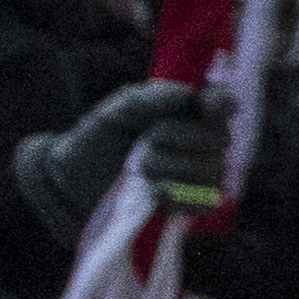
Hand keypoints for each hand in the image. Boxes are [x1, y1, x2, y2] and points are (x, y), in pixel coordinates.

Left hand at [12, 82, 211, 232]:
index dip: (221, 103)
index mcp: (186, 112)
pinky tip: (158, 195)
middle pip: (218, 137)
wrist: (77, 186)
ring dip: (173, 168)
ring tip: (143, 171)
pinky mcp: (197, 204)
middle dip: (179, 138)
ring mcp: (203, 174)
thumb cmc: (97, 142)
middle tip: (147, 143)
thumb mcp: (112, 114)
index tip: (207, 106)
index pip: (222, 101)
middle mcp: (202, 141)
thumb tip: (185, 93)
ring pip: (213, 169)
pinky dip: (180, 197)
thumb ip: (146, 100)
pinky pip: (207, 200)